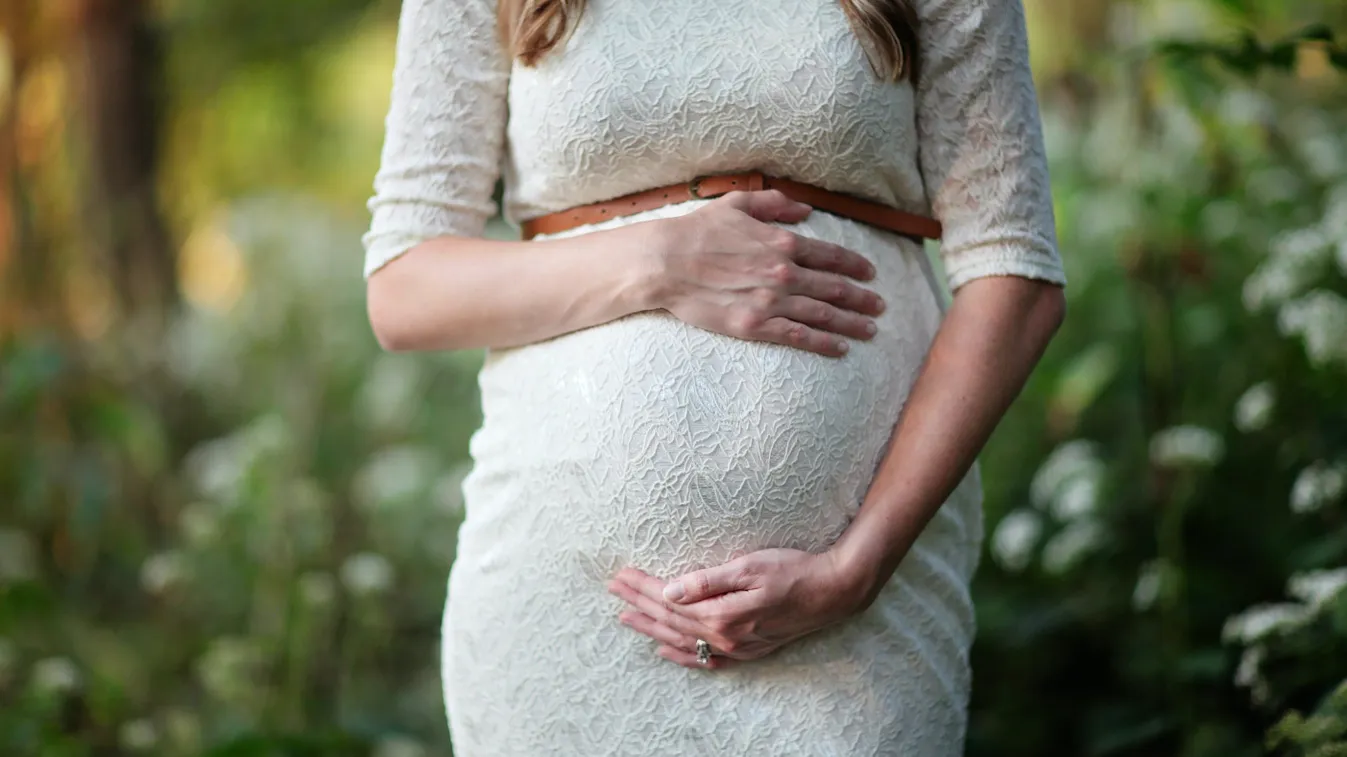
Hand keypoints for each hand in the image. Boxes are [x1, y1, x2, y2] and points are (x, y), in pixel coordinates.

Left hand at [606, 548, 866, 669]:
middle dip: (639, 604)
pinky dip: (682, 655)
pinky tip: (665, 650)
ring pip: (682, 639)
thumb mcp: (749, 567)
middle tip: (613, 590)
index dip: (642, 587)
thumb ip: (707, 581)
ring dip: (652, 627)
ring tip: (626, 618)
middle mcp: (725, 636)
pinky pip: (706, 658)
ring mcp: (736, 647)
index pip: (669, 599)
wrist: (832, 592)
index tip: (620, 575)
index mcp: (721, 614)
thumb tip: (669, 590)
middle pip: (670, 620)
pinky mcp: (748, 649)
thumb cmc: (793, 571)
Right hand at [646, 190, 886, 357]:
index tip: (871, 274)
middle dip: (862, 298)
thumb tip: (805, 210)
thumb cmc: (697, 232)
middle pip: (835, 288)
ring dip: (851, 323)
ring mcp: (771, 301)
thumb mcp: (736, 204)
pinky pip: (798, 336)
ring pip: (823, 314)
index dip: (855, 265)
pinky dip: (823, 342)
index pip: (830, 256)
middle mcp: (784, 273)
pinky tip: (840, 348)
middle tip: (880, 306)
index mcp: (782, 243)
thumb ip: (774, 204)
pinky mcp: (755, 326)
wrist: (666, 263)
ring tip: (871, 330)